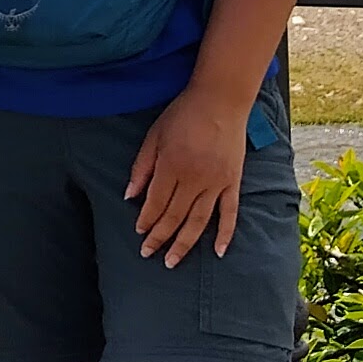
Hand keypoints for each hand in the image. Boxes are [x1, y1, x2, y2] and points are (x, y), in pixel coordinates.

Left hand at [125, 82, 248, 266]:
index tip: (139, 233)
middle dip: (160, 238)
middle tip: (149, 254)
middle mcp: (194, 178)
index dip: (146, 220)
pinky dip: (225, 234)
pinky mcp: (232, 182)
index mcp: (172, 165)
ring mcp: (216, 182)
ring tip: (173, 261)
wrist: (221, 100)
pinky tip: (218, 252)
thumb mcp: (154, 136)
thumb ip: (141, 167)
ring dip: (185, 243)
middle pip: (175, 216)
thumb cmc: (183, 114)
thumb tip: (129, 196)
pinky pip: (229, 213)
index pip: (156, 203)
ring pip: (199, 221)